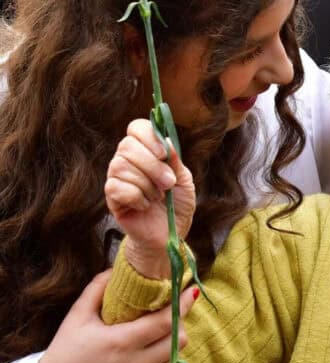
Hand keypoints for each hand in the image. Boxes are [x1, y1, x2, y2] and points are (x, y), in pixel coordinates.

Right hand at [36, 270, 198, 362]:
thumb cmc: (65, 353)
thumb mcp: (77, 317)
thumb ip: (97, 289)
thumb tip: (117, 268)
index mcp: (121, 342)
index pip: (166, 321)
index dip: (183, 304)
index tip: (190, 291)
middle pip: (179, 339)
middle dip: (179, 323)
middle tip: (170, 314)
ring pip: (174, 358)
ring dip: (171, 344)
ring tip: (158, 335)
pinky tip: (148, 356)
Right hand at [105, 119, 195, 278]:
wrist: (170, 233)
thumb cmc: (177, 204)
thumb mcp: (184, 179)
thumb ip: (175, 160)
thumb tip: (166, 141)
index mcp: (146, 151)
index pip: (136, 128)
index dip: (149, 137)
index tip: (165, 154)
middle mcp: (127, 160)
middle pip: (128, 146)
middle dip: (153, 166)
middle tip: (168, 184)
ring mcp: (116, 177)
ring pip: (121, 166)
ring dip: (147, 184)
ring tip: (158, 197)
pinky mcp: (111, 197)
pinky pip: (116, 187)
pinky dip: (137, 197)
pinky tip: (144, 205)